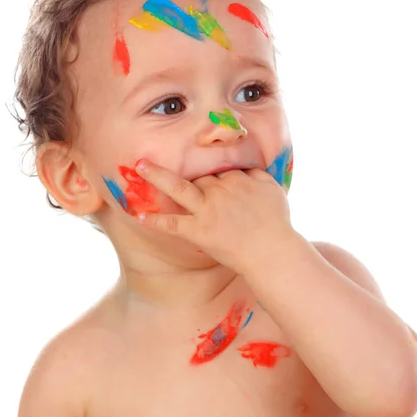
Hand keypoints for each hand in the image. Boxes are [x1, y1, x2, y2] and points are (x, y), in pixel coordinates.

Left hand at [133, 159, 293, 272]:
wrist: (272, 251)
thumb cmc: (277, 223)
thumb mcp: (273, 189)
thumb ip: (257, 174)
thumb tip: (245, 167)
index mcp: (237, 178)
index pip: (219, 169)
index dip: (213, 173)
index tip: (207, 174)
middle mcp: (219, 190)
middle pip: (198, 175)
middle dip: (186, 171)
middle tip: (169, 167)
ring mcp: (207, 210)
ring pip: (178, 187)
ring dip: (156, 175)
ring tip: (139, 165)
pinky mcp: (198, 231)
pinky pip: (173, 224)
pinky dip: (156, 221)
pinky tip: (139, 216)